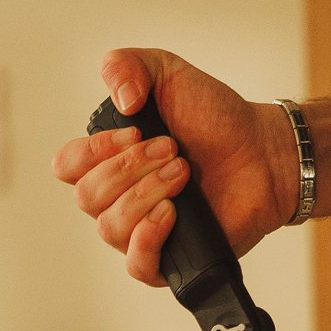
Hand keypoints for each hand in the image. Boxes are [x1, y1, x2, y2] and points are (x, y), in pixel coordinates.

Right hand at [50, 49, 297, 286]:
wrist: (262, 151)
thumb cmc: (215, 118)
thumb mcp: (167, 72)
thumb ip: (126, 65)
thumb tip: (120, 98)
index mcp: (108, 159)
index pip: (67, 165)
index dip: (94, 150)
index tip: (137, 132)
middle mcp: (117, 198)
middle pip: (87, 196)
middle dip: (131, 167)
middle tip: (173, 149)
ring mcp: (140, 230)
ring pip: (110, 227)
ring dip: (147, 193)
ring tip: (183, 174)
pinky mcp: (170, 259)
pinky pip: (137, 265)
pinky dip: (148, 239)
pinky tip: (170, 215)